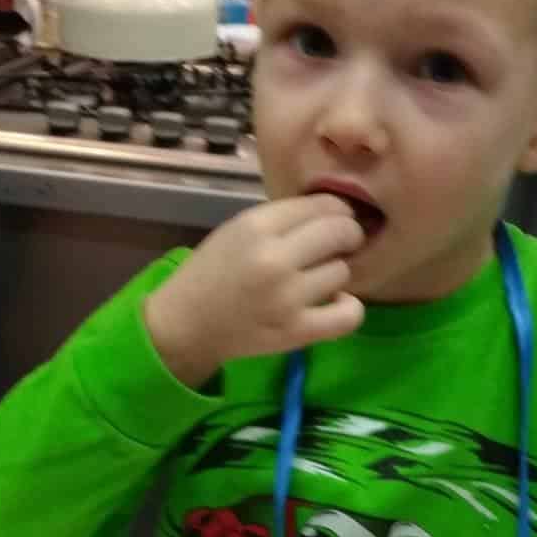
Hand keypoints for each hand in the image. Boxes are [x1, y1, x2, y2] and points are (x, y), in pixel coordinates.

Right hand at [143, 195, 365, 387]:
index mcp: (256, 226)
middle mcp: (274, 258)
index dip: (337, 211)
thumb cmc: (214, 272)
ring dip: (335, 273)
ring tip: (316, 279)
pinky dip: (349, 307)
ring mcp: (287, 297)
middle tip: (338, 246)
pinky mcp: (296, 331)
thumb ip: (283, 219)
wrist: (187, 324)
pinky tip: (333, 303)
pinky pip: (349, 315)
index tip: (335, 220)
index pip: (322, 205)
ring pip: (342, 271)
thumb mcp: (239, 230)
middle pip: (341, 233)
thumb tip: (336, 213)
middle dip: (346, 236)